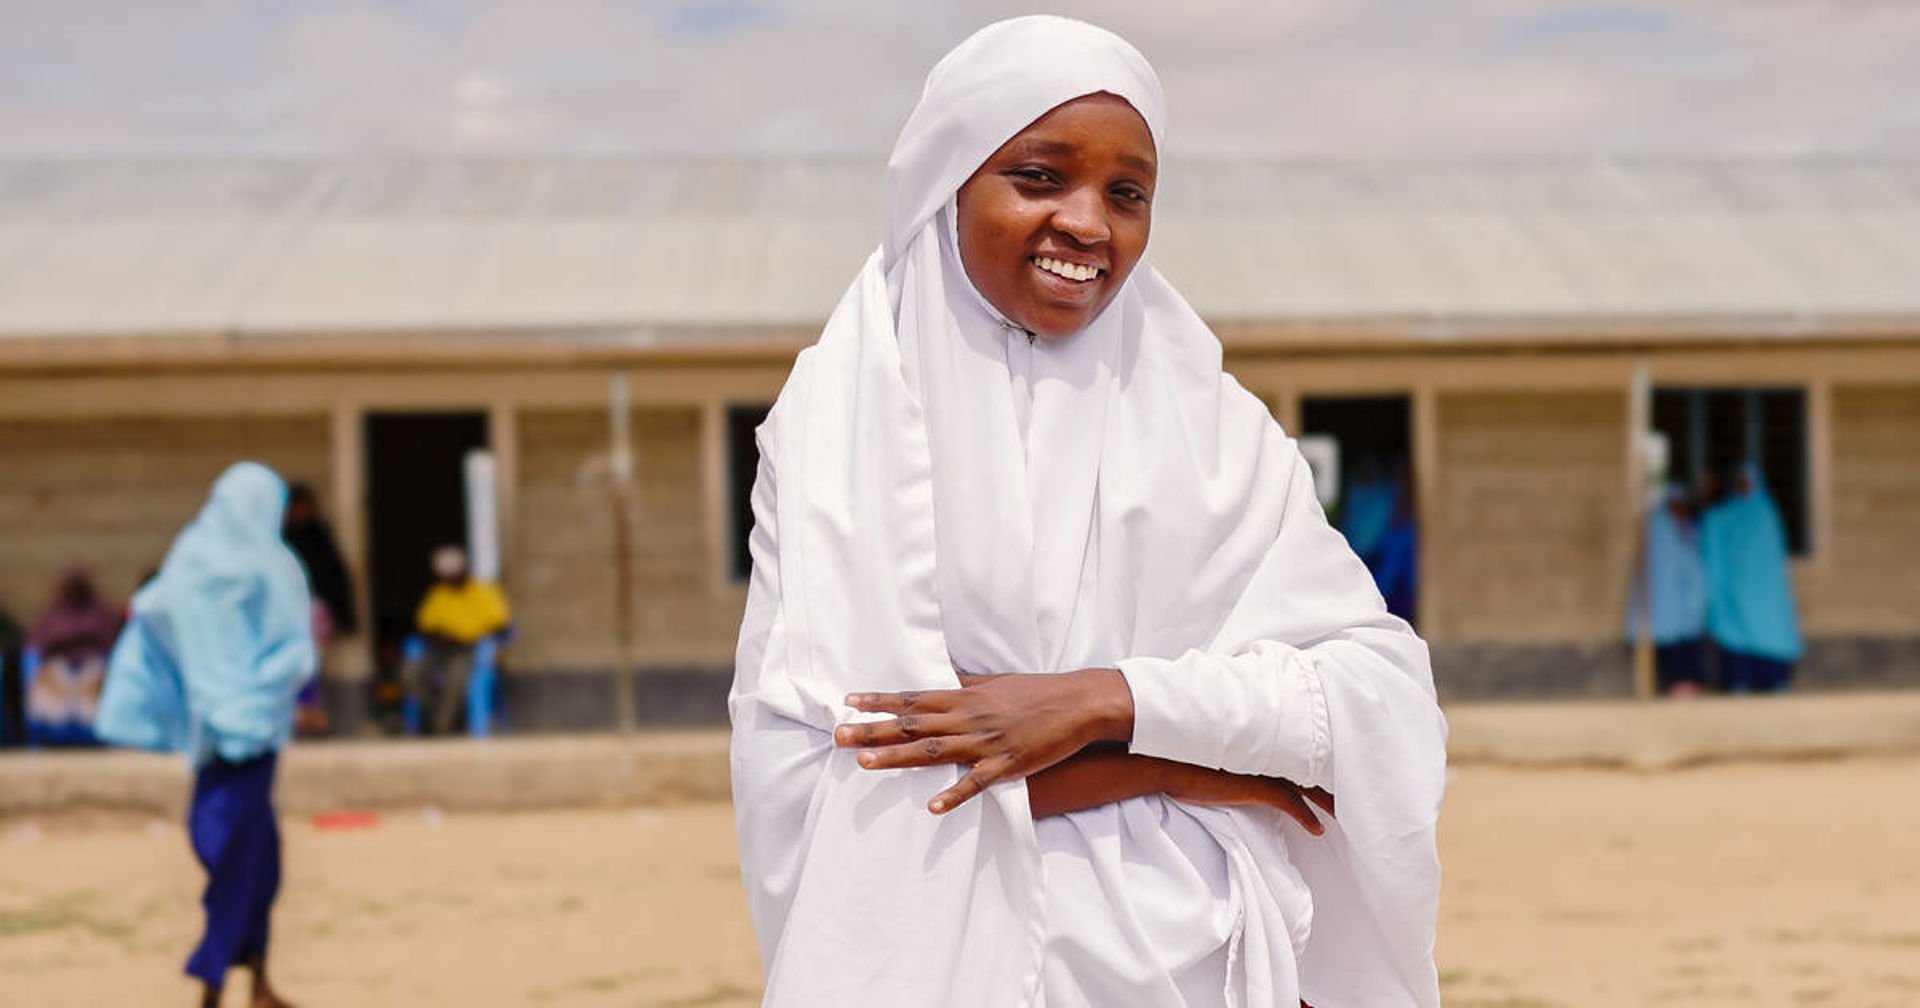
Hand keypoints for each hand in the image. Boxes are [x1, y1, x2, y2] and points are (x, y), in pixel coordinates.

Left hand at [835, 669, 1133, 814]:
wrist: (1078, 702)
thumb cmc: (1035, 692)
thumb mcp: (994, 683)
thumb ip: (964, 685)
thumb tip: (940, 678)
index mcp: (964, 697)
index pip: (913, 699)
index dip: (880, 701)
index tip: (849, 702)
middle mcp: (968, 718)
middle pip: (913, 725)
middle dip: (874, 730)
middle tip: (839, 736)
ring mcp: (986, 742)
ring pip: (934, 751)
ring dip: (898, 758)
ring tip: (865, 763)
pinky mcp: (1007, 764)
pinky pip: (976, 783)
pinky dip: (955, 794)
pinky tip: (933, 807)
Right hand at [1161, 763, 1334, 834]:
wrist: (1167, 761)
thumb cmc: (1181, 756)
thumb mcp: (1209, 751)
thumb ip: (1228, 751)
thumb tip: (1227, 755)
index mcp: (1258, 741)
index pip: (1296, 749)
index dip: (1314, 761)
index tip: (1326, 771)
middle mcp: (1266, 751)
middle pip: (1310, 765)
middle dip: (1331, 779)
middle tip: (1350, 791)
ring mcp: (1263, 768)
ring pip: (1308, 784)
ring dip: (1327, 801)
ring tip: (1344, 812)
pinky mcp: (1257, 786)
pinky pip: (1291, 803)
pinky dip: (1307, 817)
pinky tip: (1317, 830)